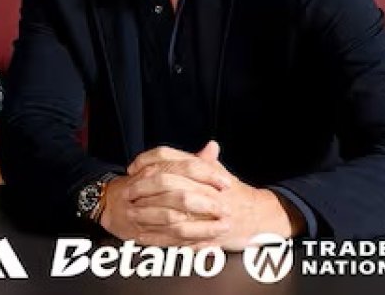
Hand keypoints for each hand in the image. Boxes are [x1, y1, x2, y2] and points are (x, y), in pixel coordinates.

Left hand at [116, 141, 301, 248]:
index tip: (132, 168)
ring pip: (171, 212)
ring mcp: (207, 214)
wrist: (258, 217)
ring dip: (148, 214)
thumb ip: (201, 160)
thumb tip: (200, 145)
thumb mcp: (217, 172)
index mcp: (205, 171)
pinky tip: (142, 237)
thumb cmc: (234, 193)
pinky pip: (177, 238)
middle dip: (143, 188)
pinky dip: (159, 238)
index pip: (170, 158)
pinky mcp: (207, 235)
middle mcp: (206, 190)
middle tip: (127, 192)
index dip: (147, 161)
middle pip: (167, 183)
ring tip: (130, 215)